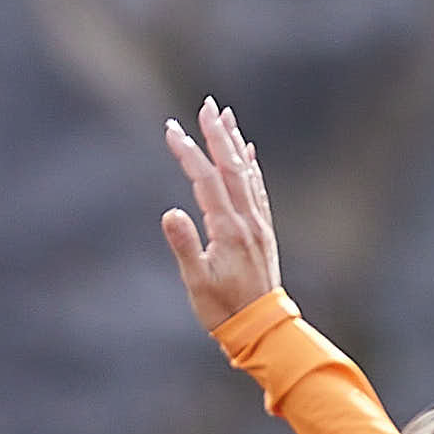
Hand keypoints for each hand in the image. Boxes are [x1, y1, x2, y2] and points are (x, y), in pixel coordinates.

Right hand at [160, 97, 284, 333]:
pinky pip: (258, 189)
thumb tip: (170, 212)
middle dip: (217, 134)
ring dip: (234, 143)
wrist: (261, 329)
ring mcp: (258, 224)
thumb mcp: (197, 282)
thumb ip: (185, 246)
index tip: (171, 130)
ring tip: (226, 117)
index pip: (205, 180)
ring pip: (246, 173)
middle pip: (231, 167)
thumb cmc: (223, 310)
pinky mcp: (262, 231)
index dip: (188, 153)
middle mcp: (247, 220)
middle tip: (207, 105)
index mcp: (228, 229)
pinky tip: (248, 152)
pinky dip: (251, 166)